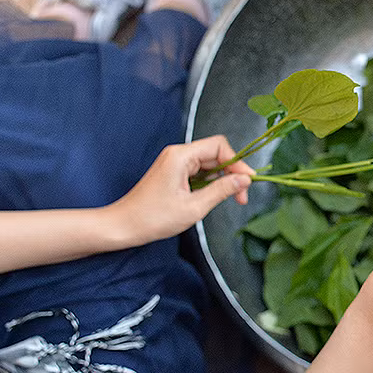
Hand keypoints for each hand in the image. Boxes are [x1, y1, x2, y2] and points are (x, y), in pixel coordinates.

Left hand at [108, 135, 254, 244]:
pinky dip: (211, 183)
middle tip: (242, 196)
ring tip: (231, 199)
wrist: (123, 226)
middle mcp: (178, 154)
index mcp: (181, 156)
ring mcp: (175, 162)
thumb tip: (245, 180)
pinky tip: (214, 197)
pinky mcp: (173, 172)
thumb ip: (222, 190)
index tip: (248, 181)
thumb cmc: (153, 218)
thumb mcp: (194, 207)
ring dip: (223, 179)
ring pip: (209, 163)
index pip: (219, 146)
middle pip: (216, 154)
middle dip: (232, 173)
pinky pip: (199, 171)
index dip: (237, 162)